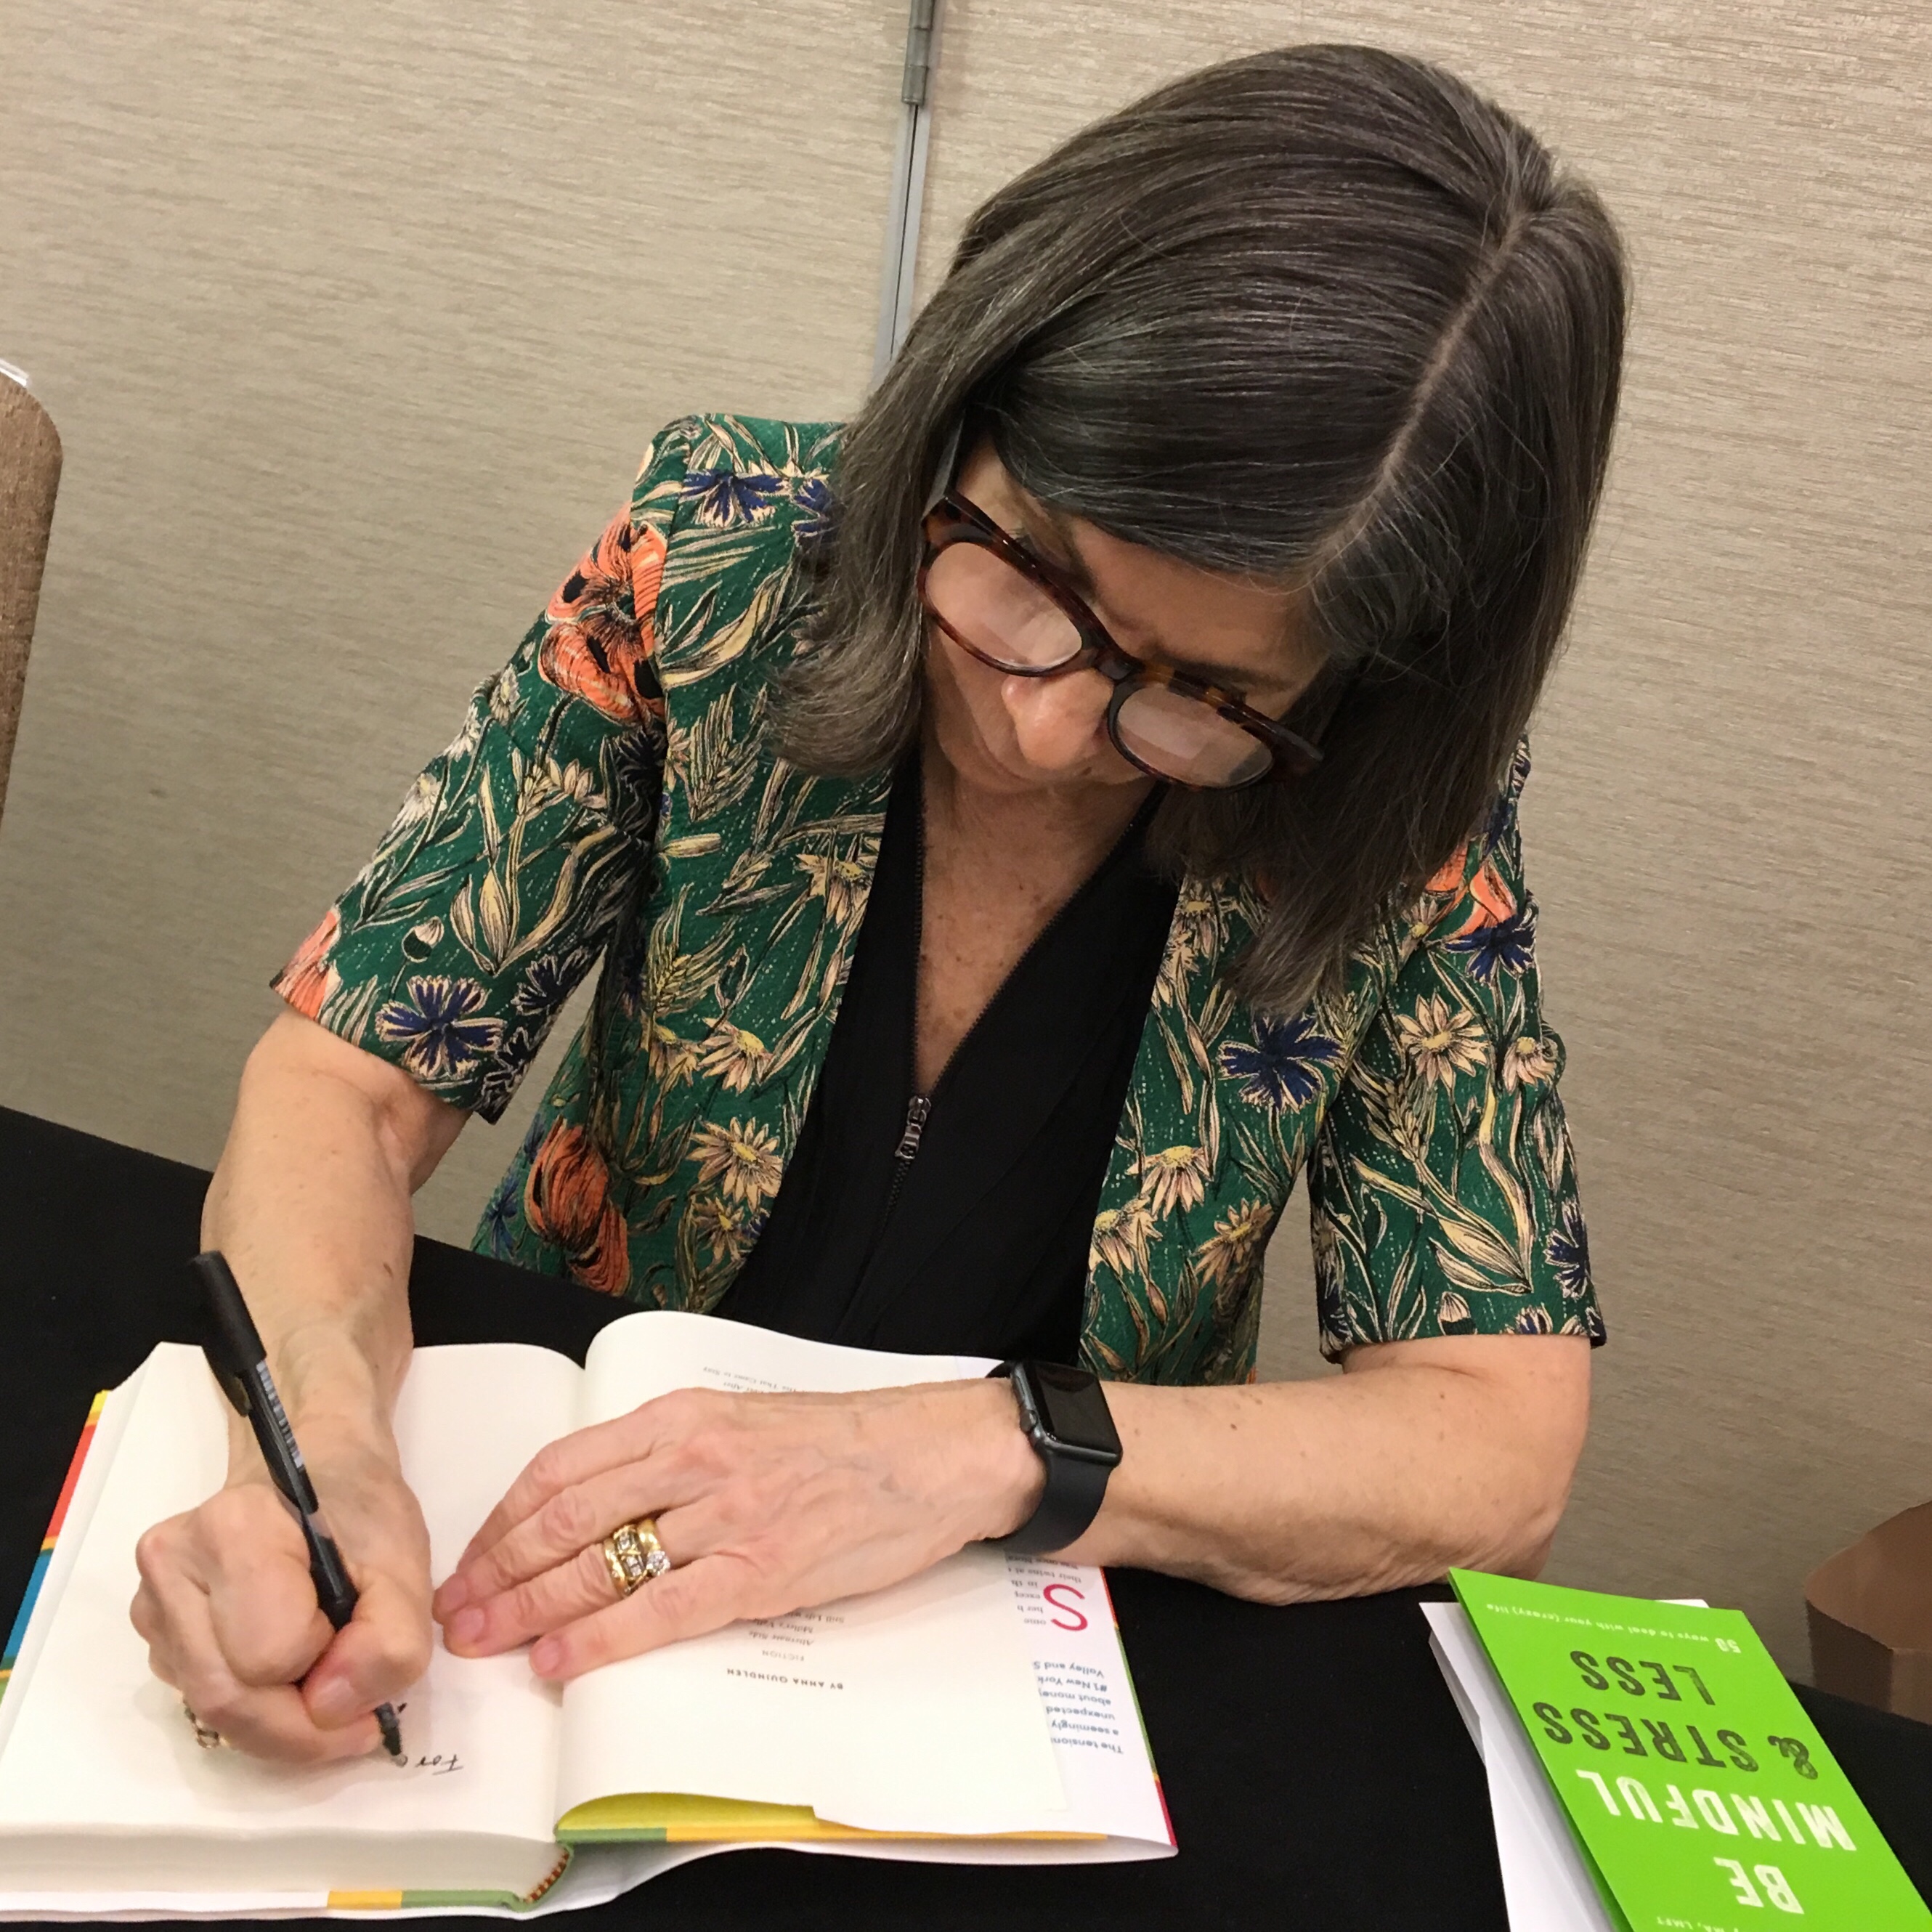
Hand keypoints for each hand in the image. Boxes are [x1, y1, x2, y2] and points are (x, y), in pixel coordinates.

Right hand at [131, 1428, 432, 1762]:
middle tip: (360, 1721)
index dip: (329, 1670)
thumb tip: (328, 1708)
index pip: (269, 1656)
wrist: (320, 1468)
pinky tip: (291, 1670)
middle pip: (226, 1698)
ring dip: (280, 1722)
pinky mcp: (154, 1629)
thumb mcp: (406, 1567)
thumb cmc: (361, 1509)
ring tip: (329, 1680)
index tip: (367, 1646)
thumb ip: (388, 1643)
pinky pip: (202, 1696)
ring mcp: (152, 1602)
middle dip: (301, 1729)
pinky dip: (256, 1708)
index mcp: (231, 1531)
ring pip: (210, 1708)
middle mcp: (172, 1566)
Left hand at [432, 1380, 1042, 1679]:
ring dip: (531, 1608)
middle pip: (567, 1516)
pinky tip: (562, 1661)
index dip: (504, 1518)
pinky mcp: (763, 1569)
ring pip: (602, 1562)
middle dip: (498, 1569)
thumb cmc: (842, 1439)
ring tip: (486, 1640)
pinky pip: (662, 1610)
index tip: (472, 1556)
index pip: (565, 1466)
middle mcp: (696, 1458)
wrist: (934, 1453)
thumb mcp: (743, 1420)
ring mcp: (729, 1514)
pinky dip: (602, 1639)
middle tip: (455, 1609)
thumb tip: (595, 1508)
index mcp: (685, 1416)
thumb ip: (672, 1456)